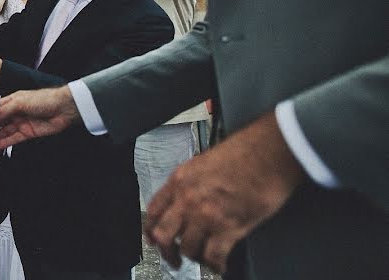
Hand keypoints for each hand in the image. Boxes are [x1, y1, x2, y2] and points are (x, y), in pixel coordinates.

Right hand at [0, 85, 80, 148]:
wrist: (63, 108)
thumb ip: (2, 112)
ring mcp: (21, 123)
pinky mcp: (27, 133)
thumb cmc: (44, 99)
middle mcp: (16, 112)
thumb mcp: (19, 102)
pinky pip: (13, 139)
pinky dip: (4, 143)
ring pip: (5, 131)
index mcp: (12, 101)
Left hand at [145, 112, 304, 273]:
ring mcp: (206, 215)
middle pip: (163, 235)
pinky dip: (215, 266)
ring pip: (188, 249)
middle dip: (167, 251)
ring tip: (203, 259)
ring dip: (195, 257)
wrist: (267, 153)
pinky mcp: (229, 228)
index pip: (154, 210)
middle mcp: (187, 199)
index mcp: (179, 180)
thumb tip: (188, 199)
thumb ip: (191, 182)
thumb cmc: (243, 152)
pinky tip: (219, 267)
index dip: (151, 229)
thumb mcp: (204, 162)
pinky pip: (213, 257)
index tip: (153, 239)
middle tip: (174, 259)